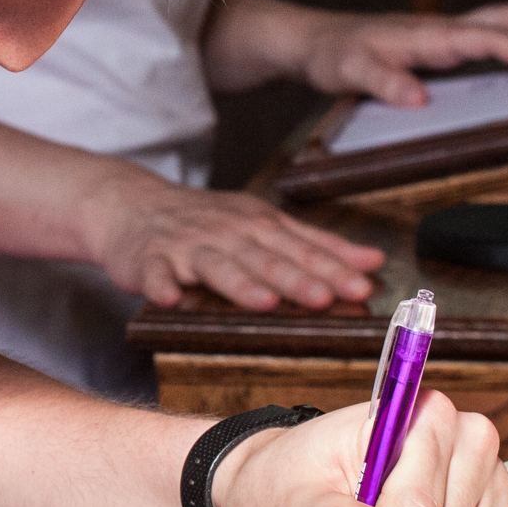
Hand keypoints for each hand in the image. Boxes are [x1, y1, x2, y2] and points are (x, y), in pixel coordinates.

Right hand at [87, 175, 382, 308]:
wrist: (133, 205)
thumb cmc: (206, 222)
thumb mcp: (265, 224)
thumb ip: (318, 245)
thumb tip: (374, 261)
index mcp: (258, 225)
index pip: (301, 249)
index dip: (332, 269)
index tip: (363, 288)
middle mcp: (227, 233)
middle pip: (265, 257)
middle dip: (296, 278)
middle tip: (325, 298)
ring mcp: (186, 245)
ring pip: (216, 265)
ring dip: (239, 283)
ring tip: (263, 302)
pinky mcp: (148, 259)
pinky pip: (155, 274)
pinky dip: (161, 285)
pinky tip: (170, 297)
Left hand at [302, 3, 507, 107]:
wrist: (314, 41)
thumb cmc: (332, 54)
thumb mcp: (349, 72)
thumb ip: (383, 82)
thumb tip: (419, 97)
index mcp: (426, 35)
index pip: (484, 38)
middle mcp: (440, 29)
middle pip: (503, 20)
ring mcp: (441, 34)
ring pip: (498, 24)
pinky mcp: (438, 43)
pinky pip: (485, 37)